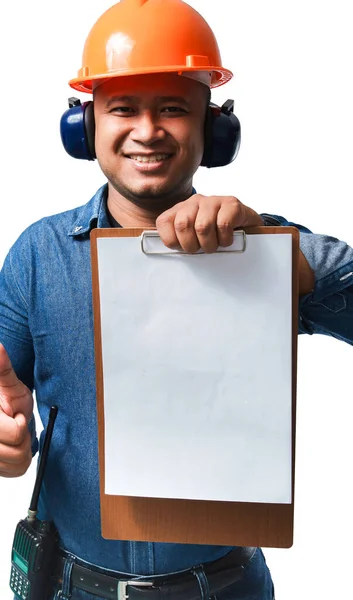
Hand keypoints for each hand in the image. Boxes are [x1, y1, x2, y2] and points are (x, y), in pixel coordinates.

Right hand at [0, 344, 32, 476]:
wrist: (6, 415)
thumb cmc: (7, 399)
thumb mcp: (9, 384)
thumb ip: (2, 368)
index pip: (15, 432)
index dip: (19, 424)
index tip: (15, 415)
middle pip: (16, 449)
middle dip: (22, 436)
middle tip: (16, 424)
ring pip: (17, 461)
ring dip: (22, 449)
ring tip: (14, 434)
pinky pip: (15, 471)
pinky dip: (18, 461)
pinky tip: (12, 447)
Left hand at [156, 194, 262, 252]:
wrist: (245, 226)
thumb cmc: (215, 236)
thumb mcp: (193, 239)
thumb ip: (179, 243)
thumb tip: (167, 258)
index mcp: (180, 210)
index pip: (164, 223)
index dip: (173, 241)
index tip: (184, 248)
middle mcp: (194, 201)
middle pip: (183, 224)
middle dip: (192, 245)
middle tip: (201, 249)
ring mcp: (213, 201)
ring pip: (202, 226)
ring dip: (210, 244)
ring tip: (215, 245)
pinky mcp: (231, 204)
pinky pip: (223, 224)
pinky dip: (225, 239)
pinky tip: (227, 239)